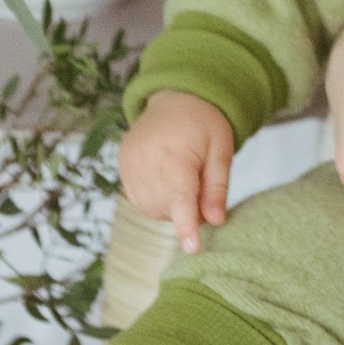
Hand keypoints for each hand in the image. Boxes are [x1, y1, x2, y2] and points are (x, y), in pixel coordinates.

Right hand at [118, 91, 237, 252]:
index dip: (186, 226)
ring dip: (170, 205)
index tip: (192, 247)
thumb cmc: (204, 123)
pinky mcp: (122, 165)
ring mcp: (129, 163)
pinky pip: (139, 199)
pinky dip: (155, 198)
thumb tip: (216, 221)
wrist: (175, 97)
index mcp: (174, 154)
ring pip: (151, 208)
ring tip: (182, 176)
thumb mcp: (221, 150)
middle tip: (200, 183)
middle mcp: (146, 160)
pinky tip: (166, 177)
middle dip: (186, 209)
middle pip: (167, 208)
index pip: (180, 198)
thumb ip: (217, 188)